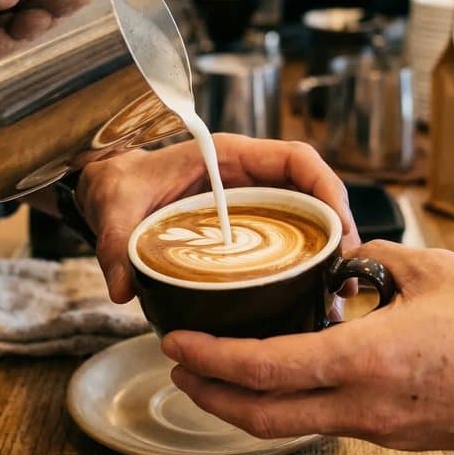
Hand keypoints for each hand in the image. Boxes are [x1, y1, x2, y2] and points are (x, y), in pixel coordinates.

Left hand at [76, 133, 357, 302]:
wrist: (108, 190)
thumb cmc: (118, 184)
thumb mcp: (115, 207)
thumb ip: (116, 242)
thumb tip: (123, 287)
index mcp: (228, 156)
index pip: (295, 158)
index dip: (327, 187)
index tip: (343, 227)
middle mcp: (246, 177)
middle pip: (312, 193)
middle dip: (338, 229)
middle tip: (346, 275)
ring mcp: (248, 204)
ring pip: (304, 219)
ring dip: (325, 251)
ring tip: (334, 294)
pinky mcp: (243, 228)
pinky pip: (285, 239)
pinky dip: (301, 263)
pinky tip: (306, 297)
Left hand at [163, 241, 453, 454]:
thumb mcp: (431, 270)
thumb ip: (372, 261)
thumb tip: (341, 263)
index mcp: (369, 359)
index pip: (269, 367)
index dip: (214, 358)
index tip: (178, 343)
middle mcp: (366, 405)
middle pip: (265, 415)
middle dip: (212, 394)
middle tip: (178, 365)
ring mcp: (381, 428)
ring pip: (293, 424)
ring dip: (247, 401)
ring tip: (218, 369)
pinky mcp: (397, 433)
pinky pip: (328, 420)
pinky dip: (291, 400)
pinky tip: (286, 370)